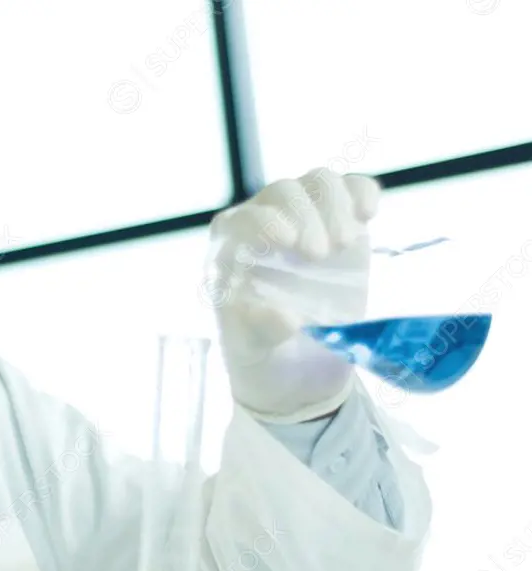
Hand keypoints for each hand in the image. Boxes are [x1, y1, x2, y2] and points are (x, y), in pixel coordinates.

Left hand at [204, 168, 381, 423]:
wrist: (296, 360)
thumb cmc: (261, 348)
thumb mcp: (253, 347)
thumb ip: (260, 329)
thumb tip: (285, 316)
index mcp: (230, 247)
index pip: (244, 219)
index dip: (268, 223)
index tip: (294, 246)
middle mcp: (263, 222)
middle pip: (284, 191)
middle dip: (306, 216)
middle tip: (322, 255)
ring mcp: (303, 218)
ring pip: (319, 182)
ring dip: (336, 204)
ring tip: (345, 243)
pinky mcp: (340, 222)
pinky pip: (352, 188)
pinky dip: (363, 194)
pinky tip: (368, 216)